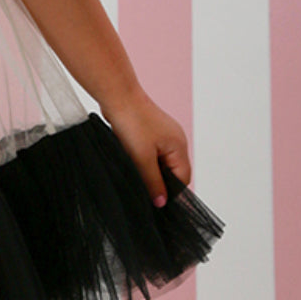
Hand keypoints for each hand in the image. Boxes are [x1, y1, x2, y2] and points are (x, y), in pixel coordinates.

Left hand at [101, 89, 190, 206]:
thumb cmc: (132, 122)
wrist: (117, 96)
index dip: (170, 192)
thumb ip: (153, 182)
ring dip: (148, 171)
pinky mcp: (150, 132)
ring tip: (134, 173)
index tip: (155, 203)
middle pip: (172, 172)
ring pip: (160, 163)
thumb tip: (161, 202)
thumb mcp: (142, 158)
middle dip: (158, 182)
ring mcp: (163, 136)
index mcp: (179, 147)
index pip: (182, 179)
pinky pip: (150, 153)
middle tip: (142, 190)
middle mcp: (175, 141)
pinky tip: (131, 161)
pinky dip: (142, 160)